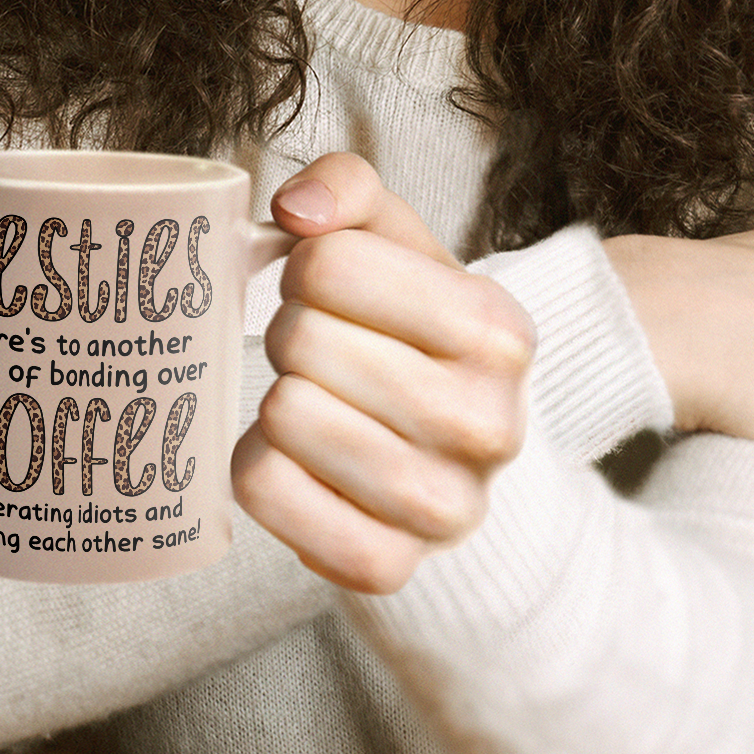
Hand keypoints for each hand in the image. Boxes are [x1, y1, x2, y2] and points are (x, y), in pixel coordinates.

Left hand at [231, 153, 535, 594]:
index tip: (327, 290)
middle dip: (289, 335)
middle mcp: (489, 424)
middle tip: (317, 352)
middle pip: (299, 341)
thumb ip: (347, 186)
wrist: (448, 451)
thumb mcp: (394, 241)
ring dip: (274, 399)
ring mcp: (444, 509)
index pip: (326, 264)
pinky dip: (256, 468)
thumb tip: (296, 209)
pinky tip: (295, 459)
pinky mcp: (387, 566)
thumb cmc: (404, 328)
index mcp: (497, 329)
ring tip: (312, 401)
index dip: (305, 268)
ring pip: (282, 417)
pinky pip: (264, 492)